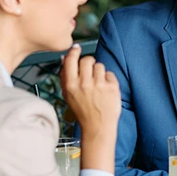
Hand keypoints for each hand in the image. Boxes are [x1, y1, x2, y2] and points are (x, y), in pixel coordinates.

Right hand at [60, 45, 119, 171]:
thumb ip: (65, 77)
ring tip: (98, 85)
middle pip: (87, 60)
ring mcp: (99, 85)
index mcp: (71, 85)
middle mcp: (84, 84)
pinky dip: (108, 80)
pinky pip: (110, 74)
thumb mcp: (68, 95)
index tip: (77, 48)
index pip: (71, 60)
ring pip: (99, 65)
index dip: (74, 51)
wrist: (98, 127)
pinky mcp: (112, 87)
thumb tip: (64, 58)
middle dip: (89, 63)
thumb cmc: (83, 111)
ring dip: (99, 72)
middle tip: (90, 72)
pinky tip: (106, 90)